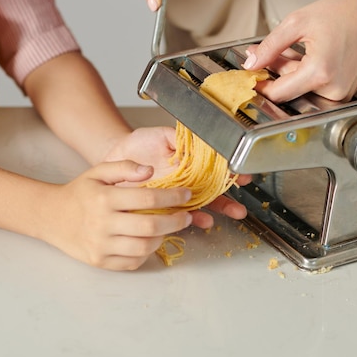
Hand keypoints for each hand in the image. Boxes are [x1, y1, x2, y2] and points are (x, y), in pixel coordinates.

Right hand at [41, 160, 192, 270]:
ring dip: (162, 237)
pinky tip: (148, 240)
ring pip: (144, 247)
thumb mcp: (98, 172)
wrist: (52, 217)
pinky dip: (146, 252)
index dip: (173, 197)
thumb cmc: (80, 192)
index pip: (148, 198)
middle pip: (151, 226)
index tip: (186, 195)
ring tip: (167, 228)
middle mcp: (102, 223)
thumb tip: (150, 170)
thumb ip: (125, 167)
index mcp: (104, 198)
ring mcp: (101, 245)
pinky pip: (133, 261)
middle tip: (186, 216)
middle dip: (176, 221)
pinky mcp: (100, 261)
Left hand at [104, 126, 248, 228]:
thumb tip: (199, 141)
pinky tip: (200, 221)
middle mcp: (186, 181)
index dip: (230, 173)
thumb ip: (179, 138)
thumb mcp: (160, 135)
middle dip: (228, 201)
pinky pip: (179, 215)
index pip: (215, 169)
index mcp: (189, 163)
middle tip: (239, 208)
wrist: (115, 158)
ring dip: (214, 213)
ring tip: (223, 218)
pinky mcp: (161, 207)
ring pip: (200, 206)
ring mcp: (175, 196)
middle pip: (212, 192)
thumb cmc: (138, 145)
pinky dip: (192, 219)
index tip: (242, 176)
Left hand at [242, 0, 356, 102]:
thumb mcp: (298, 23)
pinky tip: (308, 55)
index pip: (278, 93)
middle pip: (288, 90)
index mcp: (320, 72)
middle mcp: (332, 89)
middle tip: (265, 52)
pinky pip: (315, 88)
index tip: (250, 75)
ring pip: (301, 89)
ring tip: (293, 48)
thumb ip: (270, 46)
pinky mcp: (345, 93)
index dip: (260, 85)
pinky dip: (306, 74)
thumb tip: (251, 63)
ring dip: (290, 72)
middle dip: (274, 72)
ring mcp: (340, 94)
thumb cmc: (349, 13)